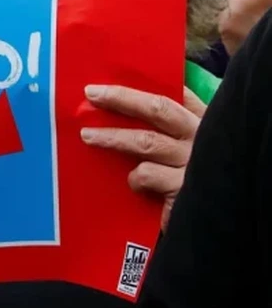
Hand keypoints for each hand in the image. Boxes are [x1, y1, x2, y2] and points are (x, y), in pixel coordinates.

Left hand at [81, 85, 205, 231]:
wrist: (219, 223)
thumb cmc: (200, 178)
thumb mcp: (194, 148)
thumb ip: (172, 127)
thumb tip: (135, 105)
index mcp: (203, 124)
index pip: (172, 97)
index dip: (137, 90)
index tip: (103, 84)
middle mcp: (200, 140)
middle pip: (158, 110)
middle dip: (122, 99)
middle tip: (90, 94)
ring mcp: (192, 164)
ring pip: (146, 142)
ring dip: (112, 137)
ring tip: (87, 136)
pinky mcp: (184, 191)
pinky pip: (147, 175)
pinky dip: (135, 178)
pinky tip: (134, 184)